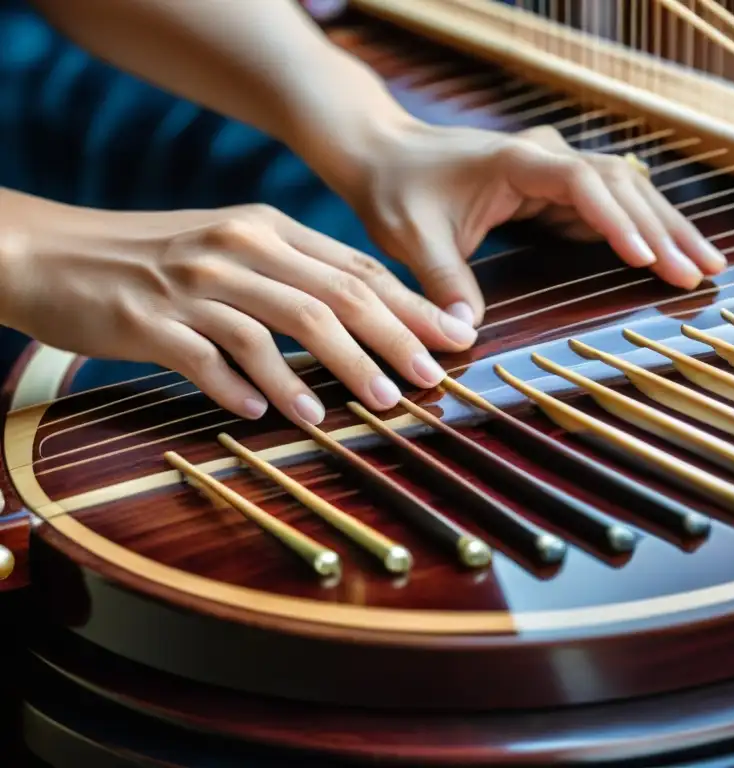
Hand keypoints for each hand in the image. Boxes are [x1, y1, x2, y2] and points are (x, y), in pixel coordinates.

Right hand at [0, 191, 477, 423]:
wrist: (50, 252)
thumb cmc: (152, 257)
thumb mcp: (231, 246)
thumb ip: (292, 273)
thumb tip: (362, 319)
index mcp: (266, 228)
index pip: (356, 269)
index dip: (411, 307)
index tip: (453, 340)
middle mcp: (238, 248)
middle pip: (335, 296)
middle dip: (394, 340)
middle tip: (429, 380)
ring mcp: (193, 284)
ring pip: (282, 326)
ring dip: (335, 370)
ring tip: (374, 404)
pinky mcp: (150, 321)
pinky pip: (209, 358)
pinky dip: (246, 387)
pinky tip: (269, 415)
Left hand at [311, 121, 726, 325]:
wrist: (386, 155)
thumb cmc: (397, 189)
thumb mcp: (412, 237)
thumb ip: (443, 280)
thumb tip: (466, 335)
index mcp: (515, 161)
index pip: (580, 183)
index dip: (616, 219)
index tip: (645, 256)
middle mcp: (545, 158)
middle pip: (620, 185)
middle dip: (661, 229)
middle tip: (700, 272)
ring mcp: (554, 171)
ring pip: (626, 193)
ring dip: (665, 228)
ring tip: (710, 264)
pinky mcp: (555, 190)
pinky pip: (611, 208)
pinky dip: (642, 231)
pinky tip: (672, 256)